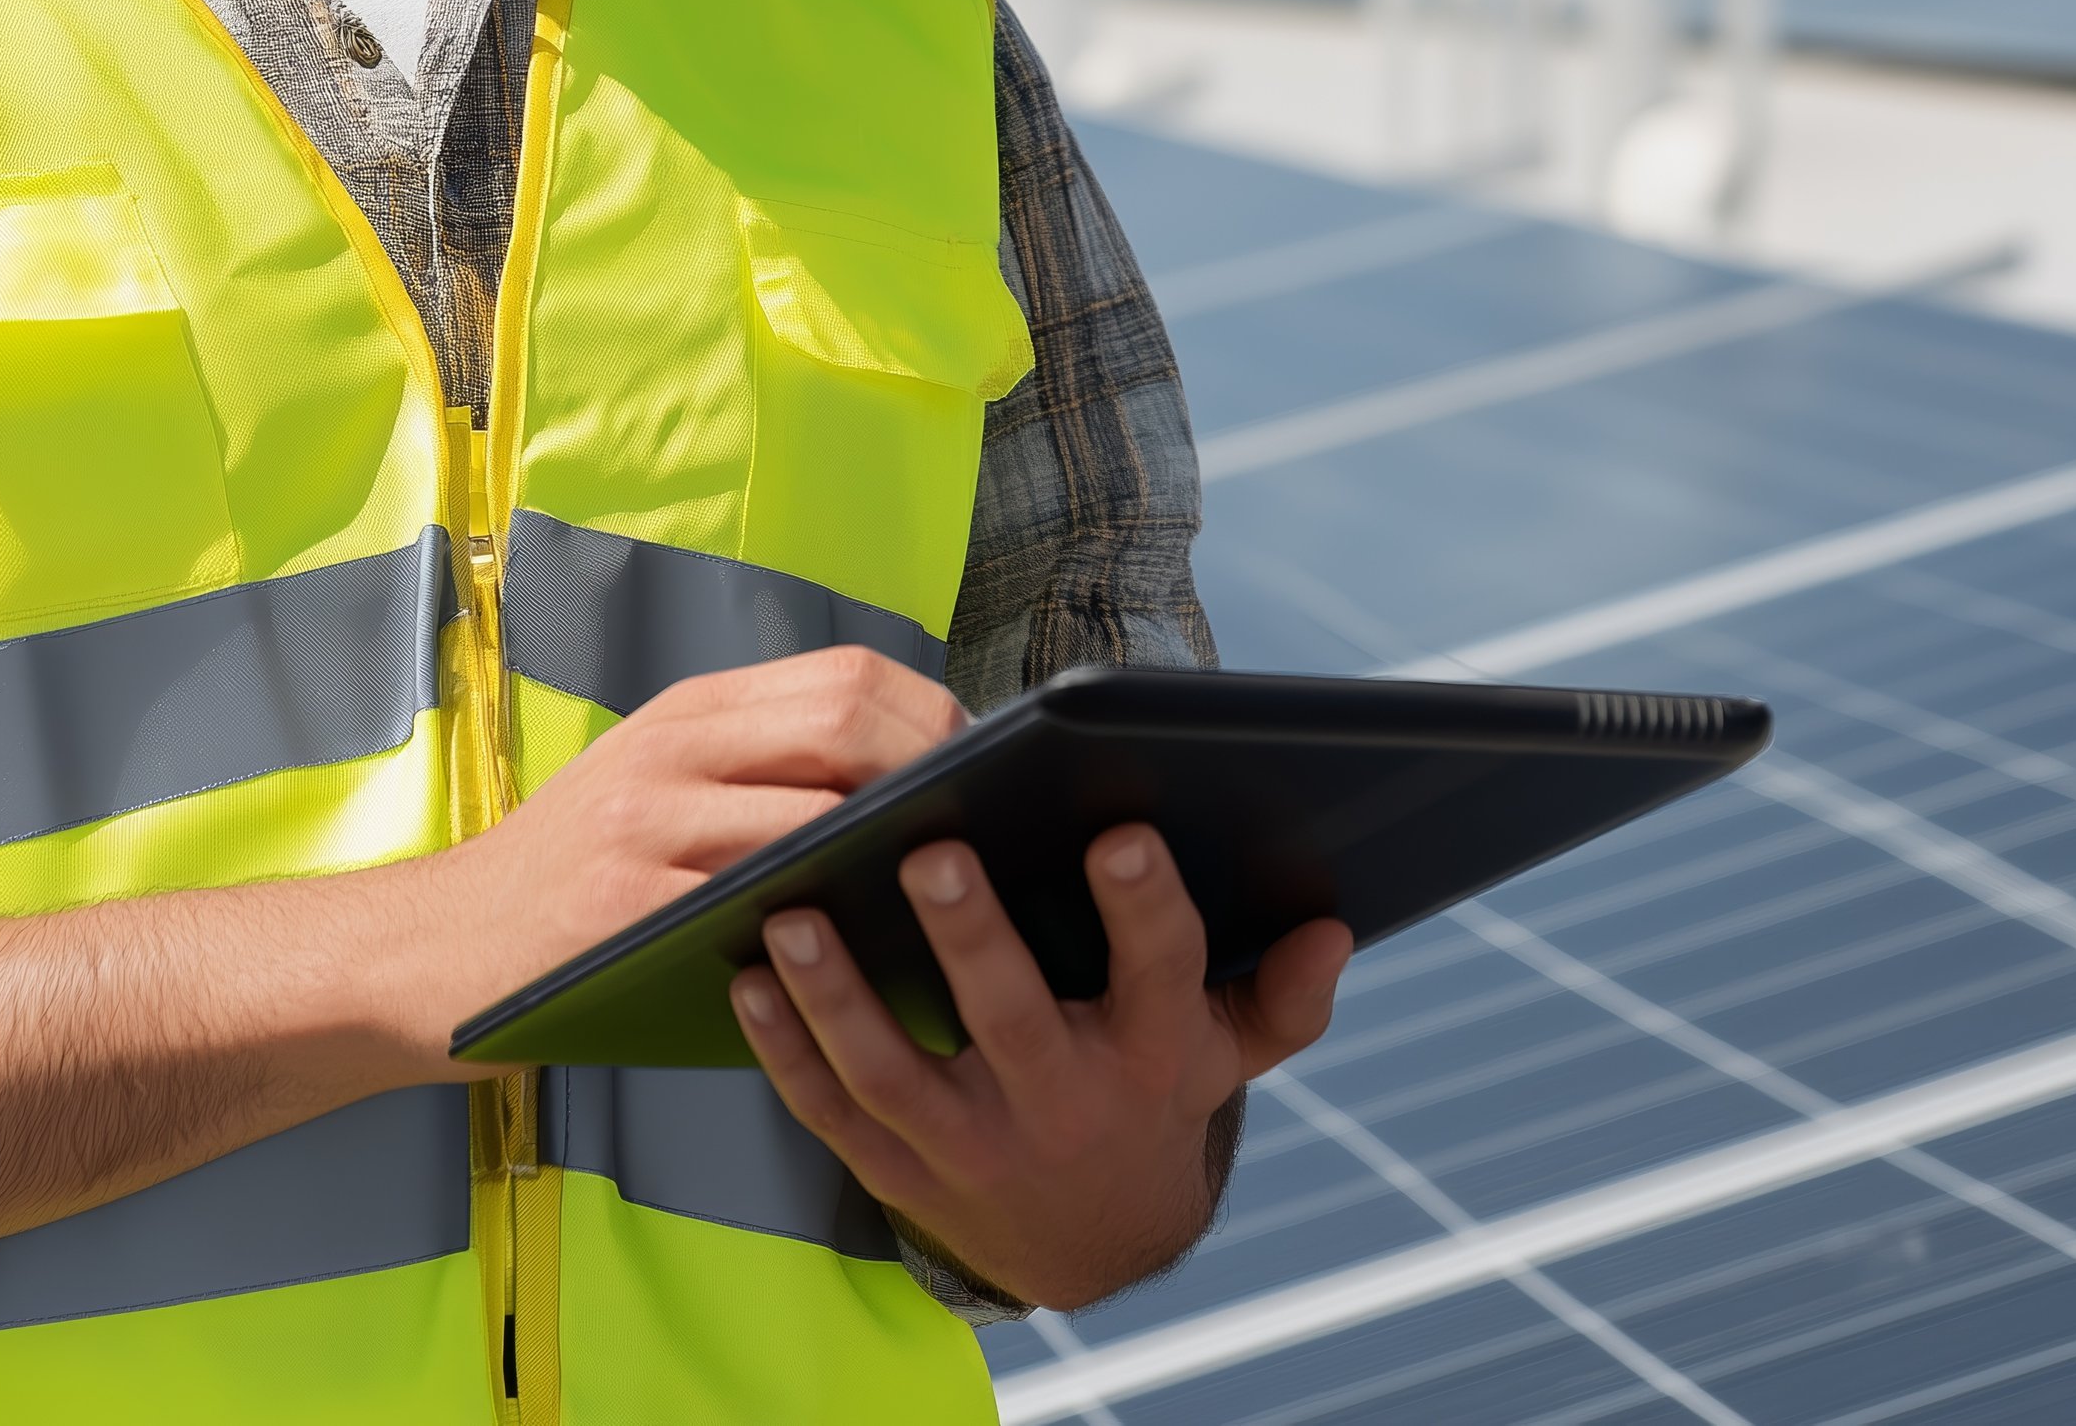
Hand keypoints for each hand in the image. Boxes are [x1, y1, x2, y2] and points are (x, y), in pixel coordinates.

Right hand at [412, 645, 963, 1066]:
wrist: (431, 950)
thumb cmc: (568, 882)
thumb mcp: (657, 791)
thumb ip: (759, 774)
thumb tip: (909, 797)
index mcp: (689, 714)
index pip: (847, 677)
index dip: (936, 719)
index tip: (987, 774)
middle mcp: (669, 751)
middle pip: (846, 726)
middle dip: (936, 779)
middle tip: (988, 841)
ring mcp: (640, 827)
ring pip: (811, 816)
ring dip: (893, 861)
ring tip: (947, 902)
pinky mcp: (618, 910)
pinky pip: (748, 911)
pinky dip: (816, 934)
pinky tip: (861, 966)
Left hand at [732, 824, 1349, 1311]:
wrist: (1089, 1242)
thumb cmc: (1150, 1100)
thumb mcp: (1225, 1054)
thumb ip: (1280, 998)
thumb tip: (1332, 929)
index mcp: (1152, 1053)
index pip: (1159, 974)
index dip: (1144, 907)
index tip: (1120, 832)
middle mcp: (1064, 1100)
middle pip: (1014, 1017)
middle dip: (973, 938)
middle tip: (932, 851)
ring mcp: (972, 1142)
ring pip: (897, 1071)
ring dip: (840, 996)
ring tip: (793, 915)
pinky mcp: (896, 1165)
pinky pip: (830, 1111)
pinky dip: (781, 1052)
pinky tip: (744, 982)